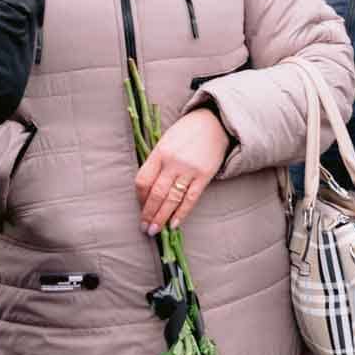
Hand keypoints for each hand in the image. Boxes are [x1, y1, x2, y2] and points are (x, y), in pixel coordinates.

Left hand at [134, 108, 228, 232]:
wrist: (214, 123)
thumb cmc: (186, 132)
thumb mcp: (165, 141)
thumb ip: (156, 162)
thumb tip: (147, 189)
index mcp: (160, 152)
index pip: (143, 180)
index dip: (140, 197)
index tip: (140, 207)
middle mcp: (173, 162)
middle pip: (156, 193)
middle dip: (148, 213)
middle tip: (145, 228)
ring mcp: (189, 170)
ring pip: (172, 199)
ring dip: (162, 217)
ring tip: (155, 230)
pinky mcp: (204, 176)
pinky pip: (190, 199)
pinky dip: (181, 213)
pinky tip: (174, 224)